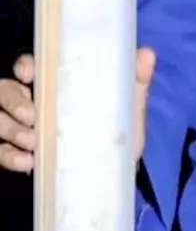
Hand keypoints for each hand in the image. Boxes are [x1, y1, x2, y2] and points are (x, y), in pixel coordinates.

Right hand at [0, 48, 155, 172]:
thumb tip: (146, 53)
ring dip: (9, 128)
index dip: (24, 67)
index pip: (28, 68)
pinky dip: (8, 156)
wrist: (111, 177)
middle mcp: (29, 103)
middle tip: (33, 117)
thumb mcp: (127, 111)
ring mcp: (16, 128)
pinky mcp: (11, 153)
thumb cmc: (114, 136)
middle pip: (4, 90)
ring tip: (33, 142)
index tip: (30, 74)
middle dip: (14, 101)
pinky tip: (28, 161)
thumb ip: (135, 83)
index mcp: (55, 87)